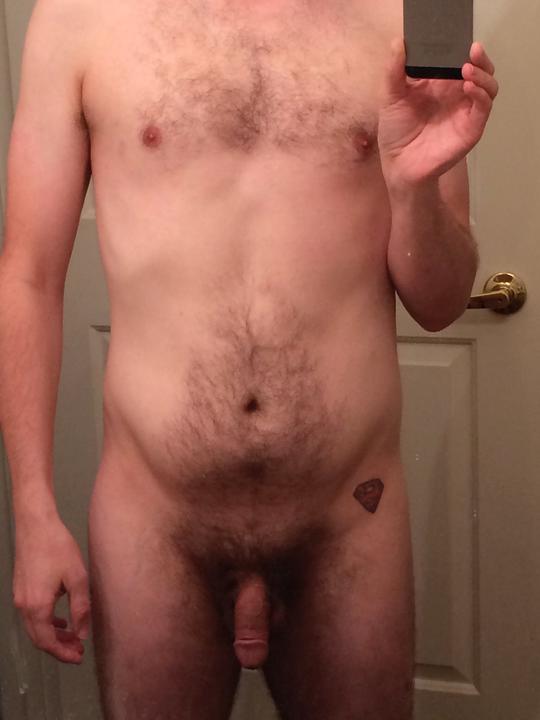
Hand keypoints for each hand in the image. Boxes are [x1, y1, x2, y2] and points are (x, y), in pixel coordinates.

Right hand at [13, 516, 90, 663]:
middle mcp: (24, 606)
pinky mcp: (21, 588)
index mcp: (37, 606)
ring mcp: (19, 597)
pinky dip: (46, 622)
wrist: (35, 525)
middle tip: (78, 651)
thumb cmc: (58, 548)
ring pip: (35, 627)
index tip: (79, 657)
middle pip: (39, 638)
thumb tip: (83, 633)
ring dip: (53, 635)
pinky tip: (61, 619)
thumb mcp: (77, 578)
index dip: (63, 653)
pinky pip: (32, 615)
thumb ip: (81, 608)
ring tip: (73, 637)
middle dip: (59, 647)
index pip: (47, 642)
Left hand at [377, 38, 498, 189]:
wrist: (399, 164)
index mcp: (440, 84)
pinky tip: (468, 86)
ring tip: (467, 69)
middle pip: (479, 70)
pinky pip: (483, 107)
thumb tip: (399, 42)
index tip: (458, 40)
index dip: (461, 49)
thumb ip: (394, 71)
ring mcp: (465, 111)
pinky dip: (480, 94)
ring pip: (487, 86)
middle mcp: (456, 95)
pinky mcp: (471, 128)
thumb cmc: (396, 133)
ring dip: (482, 74)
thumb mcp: (391, 97)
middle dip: (479, 58)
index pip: (458, 60)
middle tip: (472, 49)